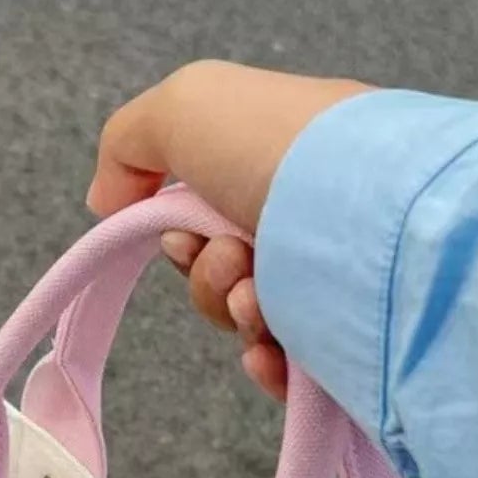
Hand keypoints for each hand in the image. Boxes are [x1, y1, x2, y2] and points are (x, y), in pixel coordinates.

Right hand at [88, 62, 369, 398]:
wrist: (372, 214)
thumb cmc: (279, 149)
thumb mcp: (185, 108)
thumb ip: (127, 144)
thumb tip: (105, 202)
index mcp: (281, 166)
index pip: (207, 217)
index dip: (178, 234)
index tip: (183, 233)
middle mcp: (312, 222)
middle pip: (220, 277)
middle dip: (208, 278)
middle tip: (234, 258)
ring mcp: (335, 284)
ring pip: (248, 323)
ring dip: (233, 312)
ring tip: (262, 299)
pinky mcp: (354, 343)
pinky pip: (289, 370)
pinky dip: (268, 364)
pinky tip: (275, 353)